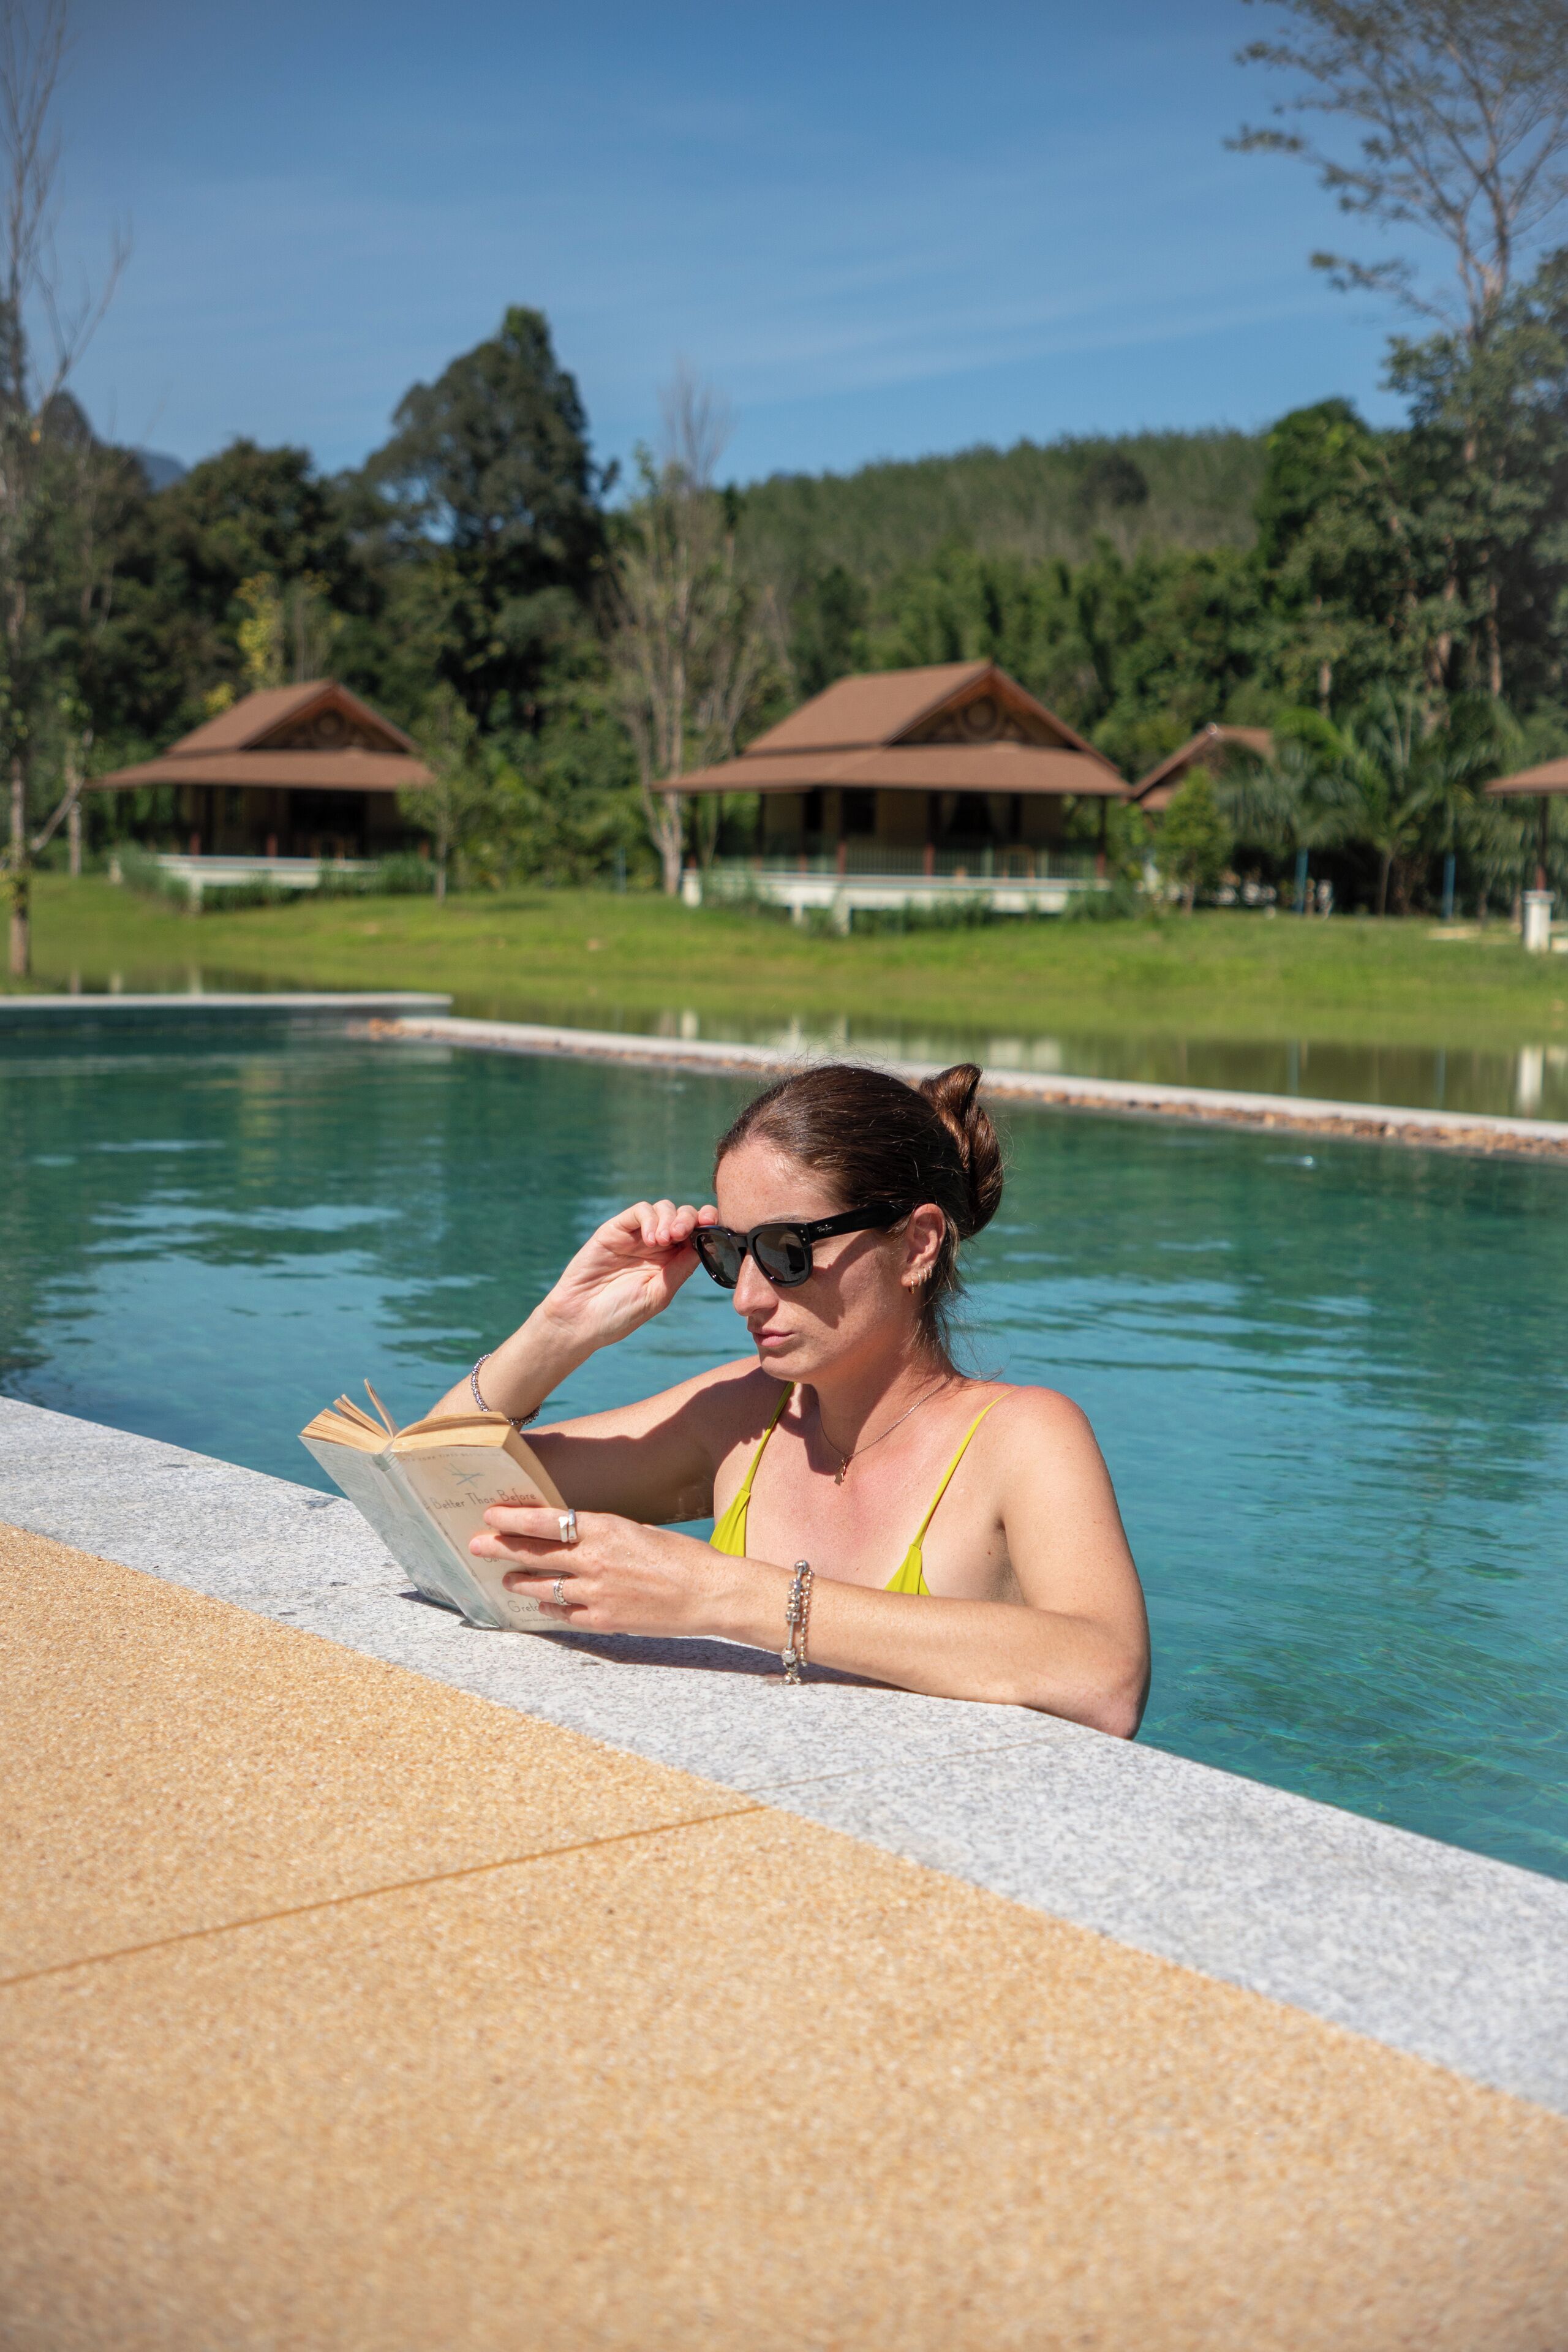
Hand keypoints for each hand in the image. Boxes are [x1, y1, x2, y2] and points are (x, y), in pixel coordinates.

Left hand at [470, 1505, 732, 1636]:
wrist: (712, 1594)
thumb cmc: (682, 1557)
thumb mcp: (638, 1531)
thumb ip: (602, 1533)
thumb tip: (570, 1533)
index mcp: (606, 1528)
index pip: (546, 1521)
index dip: (513, 1518)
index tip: (491, 1515)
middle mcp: (595, 1559)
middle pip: (534, 1553)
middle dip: (499, 1548)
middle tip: (475, 1545)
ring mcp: (597, 1593)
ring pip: (542, 1586)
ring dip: (520, 1581)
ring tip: (507, 1579)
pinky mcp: (605, 1621)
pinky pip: (564, 1614)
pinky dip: (550, 1606)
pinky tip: (543, 1602)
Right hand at [538, 1199, 718, 1354]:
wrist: (581, 1321)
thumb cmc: (620, 1315)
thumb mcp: (659, 1295)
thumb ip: (680, 1268)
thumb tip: (705, 1244)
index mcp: (670, 1262)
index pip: (695, 1235)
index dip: (707, 1225)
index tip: (713, 1224)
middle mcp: (656, 1246)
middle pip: (683, 1217)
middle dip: (690, 1219)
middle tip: (682, 1234)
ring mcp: (635, 1237)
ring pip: (663, 1208)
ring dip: (671, 1218)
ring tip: (665, 1240)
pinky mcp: (615, 1230)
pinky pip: (639, 1212)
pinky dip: (650, 1218)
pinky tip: (651, 1239)